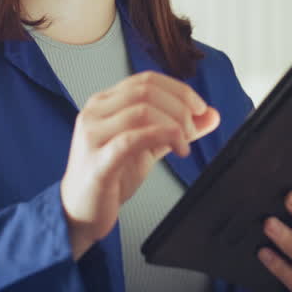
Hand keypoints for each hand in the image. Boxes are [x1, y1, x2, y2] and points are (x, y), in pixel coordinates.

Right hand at [61, 71, 220, 258]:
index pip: (146, 80)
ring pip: (142, 110)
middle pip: (146, 90)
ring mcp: (93, 135)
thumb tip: (211, 114)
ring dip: (174, 124)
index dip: (179, 90)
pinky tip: (178, 150)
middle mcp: (95, 112)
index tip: (200, 108)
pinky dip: (163, 138)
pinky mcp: (97, 160)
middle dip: (179, 107)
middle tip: (192, 130)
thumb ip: (176, 128)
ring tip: (184, 145)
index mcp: (105, 103)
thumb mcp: (148, 146)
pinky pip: (133, 138)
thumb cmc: (112, 177)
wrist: (80, 212)